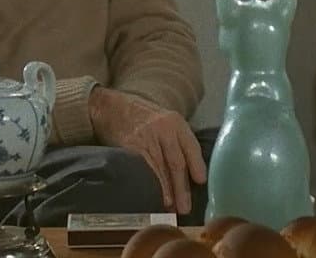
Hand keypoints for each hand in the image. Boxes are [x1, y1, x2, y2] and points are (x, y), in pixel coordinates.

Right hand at [89, 86, 205, 213]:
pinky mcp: (129, 147)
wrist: (114, 107)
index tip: (201, 181)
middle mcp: (162, 129)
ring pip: (160, 168)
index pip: (190, 146)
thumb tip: (192, 175)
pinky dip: (149, 183)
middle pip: (176, 161)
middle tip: (186, 207)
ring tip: (172, 207)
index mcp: (176, 123)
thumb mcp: (167, 122)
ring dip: (166, 190)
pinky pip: (142, 168)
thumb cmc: (146, 119)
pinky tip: (152, 195)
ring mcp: (145, 138)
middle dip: (182, 187)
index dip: (197, 165)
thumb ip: (179, 142)